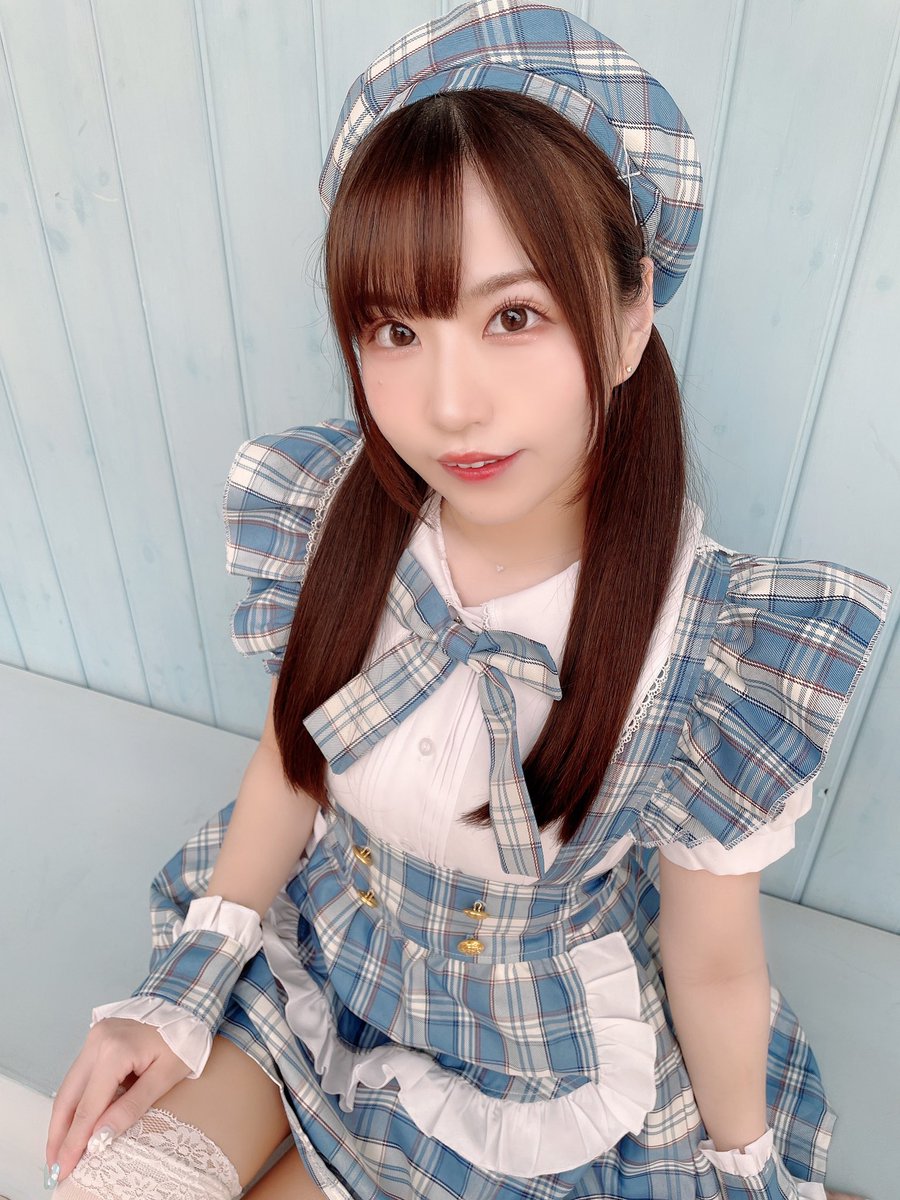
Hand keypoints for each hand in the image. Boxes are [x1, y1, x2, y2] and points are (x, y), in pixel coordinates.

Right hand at [45, 1018, 191, 1184]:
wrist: (187, 1006)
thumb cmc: (182, 1041)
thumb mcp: (164, 1078)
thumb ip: (130, 1108)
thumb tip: (98, 1139)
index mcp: (115, 1050)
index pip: (89, 1106)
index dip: (75, 1141)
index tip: (63, 1168)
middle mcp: (97, 1041)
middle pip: (67, 1097)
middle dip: (58, 1135)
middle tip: (53, 1166)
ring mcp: (93, 1037)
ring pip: (68, 1087)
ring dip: (62, 1121)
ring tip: (59, 1151)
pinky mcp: (95, 1039)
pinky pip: (79, 1076)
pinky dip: (74, 1102)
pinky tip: (73, 1124)